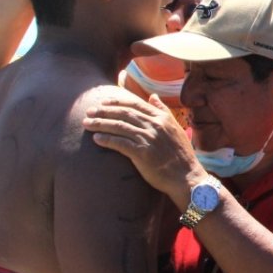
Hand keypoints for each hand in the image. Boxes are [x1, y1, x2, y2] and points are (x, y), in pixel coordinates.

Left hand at [83, 94, 203, 198]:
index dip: (117, 102)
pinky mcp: (142, 153)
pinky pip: (120, 143)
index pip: (135, 104)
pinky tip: (96, 139)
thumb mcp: (175, 128)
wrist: (186, 176)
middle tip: (89, 111)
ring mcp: (148, 139)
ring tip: (86, 123)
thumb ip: (163, 111)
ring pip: (119, 126)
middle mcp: (154, 125)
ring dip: (100, 124)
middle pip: (124, 113)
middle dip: (104, 111)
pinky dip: (106, 140)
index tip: (103, 102)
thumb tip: (153, 96)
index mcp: (161, 118)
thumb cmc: (180, 154)